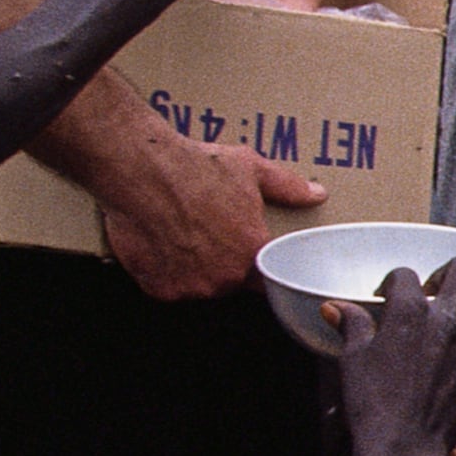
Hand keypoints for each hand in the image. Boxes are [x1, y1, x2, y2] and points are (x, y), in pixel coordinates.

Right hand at [97, 132, 324, 301]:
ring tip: (181, 232)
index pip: (269, 277)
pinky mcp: (159, 289)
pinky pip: (168, 287)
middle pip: (231, 281)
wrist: (140, 168)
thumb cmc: (194, 166)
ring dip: (194, 269)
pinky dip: (164, 272)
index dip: (262, 267)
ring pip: (200, 286)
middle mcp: (224, 277)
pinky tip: (161, 243)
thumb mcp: (250, 168)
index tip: (255, 257)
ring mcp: (191, 287)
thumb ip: (287, 187)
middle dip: (223, 262)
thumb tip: (315, 194)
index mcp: (252, 252)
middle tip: (208, 230)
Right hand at [333, 259, 455, 455]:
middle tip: (433, 289)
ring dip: (452, 321)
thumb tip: (336, 308)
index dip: (394, 283)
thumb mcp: (352, 360)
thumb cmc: (373, 404)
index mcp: (409, 312)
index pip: (406, 275)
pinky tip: (439, 374)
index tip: (387, 297)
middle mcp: (446, 322)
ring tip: (431, 342)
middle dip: (449, 272)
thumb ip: (352, 325)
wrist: (405, 448)